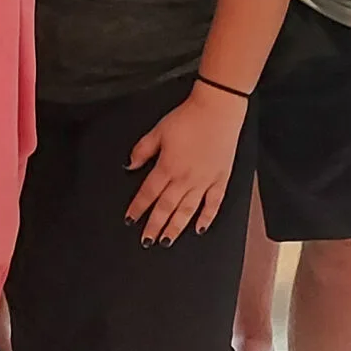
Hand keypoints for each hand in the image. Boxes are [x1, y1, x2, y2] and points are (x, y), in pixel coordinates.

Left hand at [124, 82, 248, 244]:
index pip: (148, 193)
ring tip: (167, 241)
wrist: (217, 110)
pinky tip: (200, 228)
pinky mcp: (221, 179)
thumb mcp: (158, 130)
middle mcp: (185, 179)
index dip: (137, 208)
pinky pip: (213, 204)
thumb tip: (129, 165)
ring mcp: (204, 181)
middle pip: (166, 208)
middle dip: (154, 226)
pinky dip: (206, 218)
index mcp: (167, 167)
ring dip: (175, 227)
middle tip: (147, 241)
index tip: (130, 219)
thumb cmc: (188, 118)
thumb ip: (142, 150)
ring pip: (187, 211)